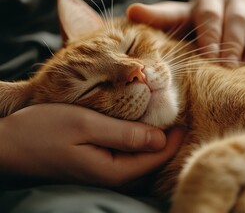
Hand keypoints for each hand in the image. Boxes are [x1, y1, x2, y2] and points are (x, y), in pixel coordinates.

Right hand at [0, 104, 183, 185]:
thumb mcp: (86, 125)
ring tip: (161, 117)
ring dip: (153, 140)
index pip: (156, 157)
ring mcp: (105, 172)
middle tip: (175, 114)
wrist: (10, 143)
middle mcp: (113, 176)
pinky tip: (137, 126)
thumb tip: (160, 138)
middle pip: (151, 161)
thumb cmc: (43, 130)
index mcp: (113, 169)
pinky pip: (127, 156)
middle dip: (167, 140)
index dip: (174, 138)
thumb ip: (124, 134)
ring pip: (141, 159)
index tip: (182, 116)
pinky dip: (137, 141)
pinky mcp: (98, 164)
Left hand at [127, 0, 244, 65]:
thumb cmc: (201, 19)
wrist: (230, 4)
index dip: (209, 34)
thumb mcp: (180, 17)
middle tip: (230, 65)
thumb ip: (160, 18)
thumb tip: (131, 12)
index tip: (208, 54)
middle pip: (236, 18)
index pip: (209, 15)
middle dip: (233, 42)